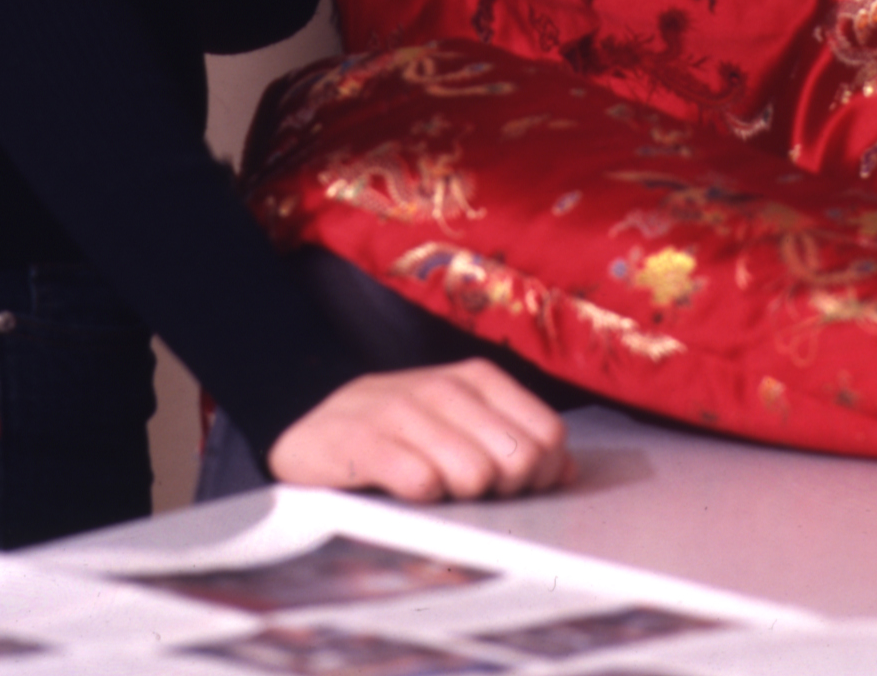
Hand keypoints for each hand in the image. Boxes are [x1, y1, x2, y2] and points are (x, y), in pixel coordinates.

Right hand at [266, 360, 572, 500]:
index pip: (548, 434)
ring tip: (436, 492)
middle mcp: (443, 386)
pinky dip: (421, 497)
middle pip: (517, 458)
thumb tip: (565, 470)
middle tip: (471, 494)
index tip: (513, 488)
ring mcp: (400, 409)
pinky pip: (420, 481)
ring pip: (473, 473)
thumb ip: (514, 440)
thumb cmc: (396, 435)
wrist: (310, 433)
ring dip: (460, 497)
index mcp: (476, 379)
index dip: (541, 475)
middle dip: (503, 490)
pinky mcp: (361, 439)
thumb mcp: (457, 426)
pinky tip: (406, 492)